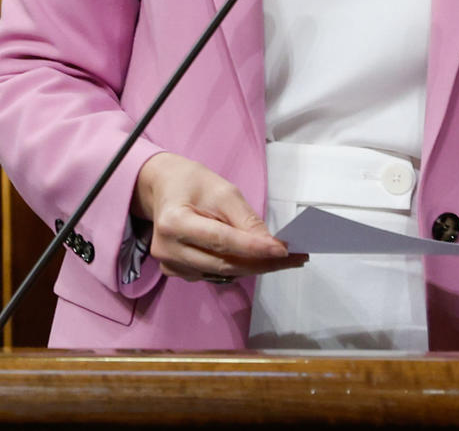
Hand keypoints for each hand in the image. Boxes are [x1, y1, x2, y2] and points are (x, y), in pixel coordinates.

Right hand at [131, 152, 305, 283]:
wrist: (163, 188)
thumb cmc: (193, 184)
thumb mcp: (223, 191)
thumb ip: (246, 220)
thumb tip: (271, 245)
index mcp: (174, 222)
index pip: (221, 240)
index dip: (254, 248)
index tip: (283, 251)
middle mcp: (167, 249)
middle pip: (223, 263)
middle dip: (262, 262)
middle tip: (294, 258)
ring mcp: (169, 264)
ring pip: (221, 273)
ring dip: (254, 267)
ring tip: (281, 259)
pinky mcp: (174, 272)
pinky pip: (212, 274)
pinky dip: (236, 268)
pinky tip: (253, 259)